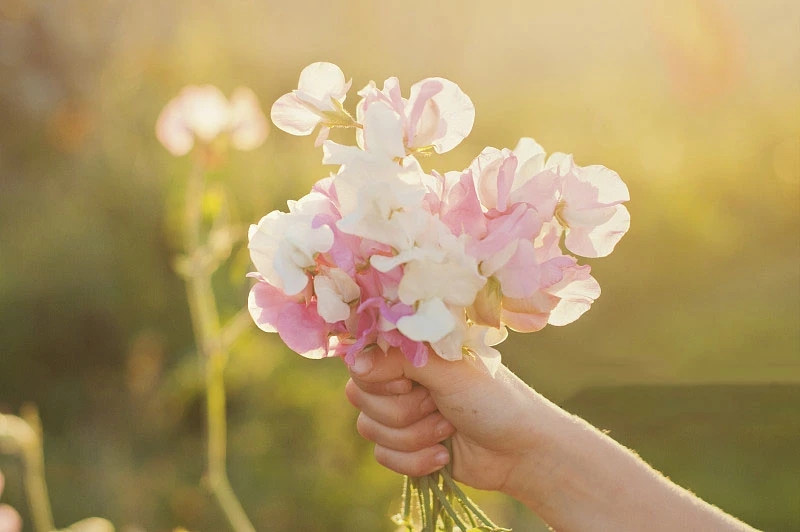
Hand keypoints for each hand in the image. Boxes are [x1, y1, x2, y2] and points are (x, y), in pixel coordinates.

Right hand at [344, 347, 539, 493]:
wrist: (520, 451)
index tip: (409, 384)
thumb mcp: (448, 371)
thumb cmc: (493, 399)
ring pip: (370, 428)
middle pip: (361, 396)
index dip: (380, 377)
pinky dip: (415, 459)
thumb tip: (354, 361)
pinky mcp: (405, 446)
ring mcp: (401, 413)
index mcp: (411, 351)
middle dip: (404, 410)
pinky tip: (444, 455)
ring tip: (448, 428)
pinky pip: (383, 456)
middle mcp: (401, 378)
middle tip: (440, 405)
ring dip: (414, 436)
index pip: (362, 358)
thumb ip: (400, 360)